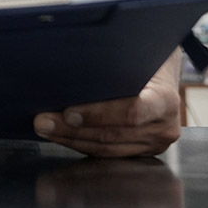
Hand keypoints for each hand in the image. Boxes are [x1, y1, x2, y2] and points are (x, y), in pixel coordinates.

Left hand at [33, 61, 181, 157]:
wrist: (161, 70)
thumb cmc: (141, 58)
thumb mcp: (131, 54)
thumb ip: (108, 65)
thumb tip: (65, 67)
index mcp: (164, 100)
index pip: (131, 111)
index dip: (98, 114)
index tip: (68, 112)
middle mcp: (164, 126)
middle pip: (112, 134)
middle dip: (72, 130)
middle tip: (42, 121)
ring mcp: (155, 143)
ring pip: (107, 148)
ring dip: (70, 139)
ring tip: (45, 129)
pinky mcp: (143, 151)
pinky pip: (108, 153)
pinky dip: (81, 144)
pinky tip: (61, 135)